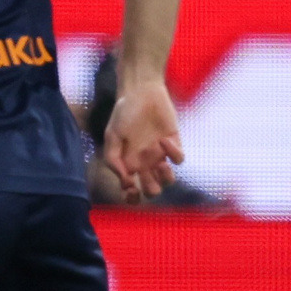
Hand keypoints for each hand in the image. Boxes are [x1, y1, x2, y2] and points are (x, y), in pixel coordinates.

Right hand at [99, 78, 184, 201]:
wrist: (140, 92)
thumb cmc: (123, 113)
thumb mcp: (111, 135)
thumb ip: (113, 159)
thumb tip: (125, 181)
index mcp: (128, 165)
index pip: (132, 193)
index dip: (132, 198)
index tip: (130, 187)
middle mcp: (145, 164)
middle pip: (152, 191)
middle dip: (150, 189)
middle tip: (146, 174)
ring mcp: (161, 155)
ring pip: (168, 180)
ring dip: (165, 178)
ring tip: (160, 164)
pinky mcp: (174, 143)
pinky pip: (179, 159)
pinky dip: (173, 154)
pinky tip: (163, 140)